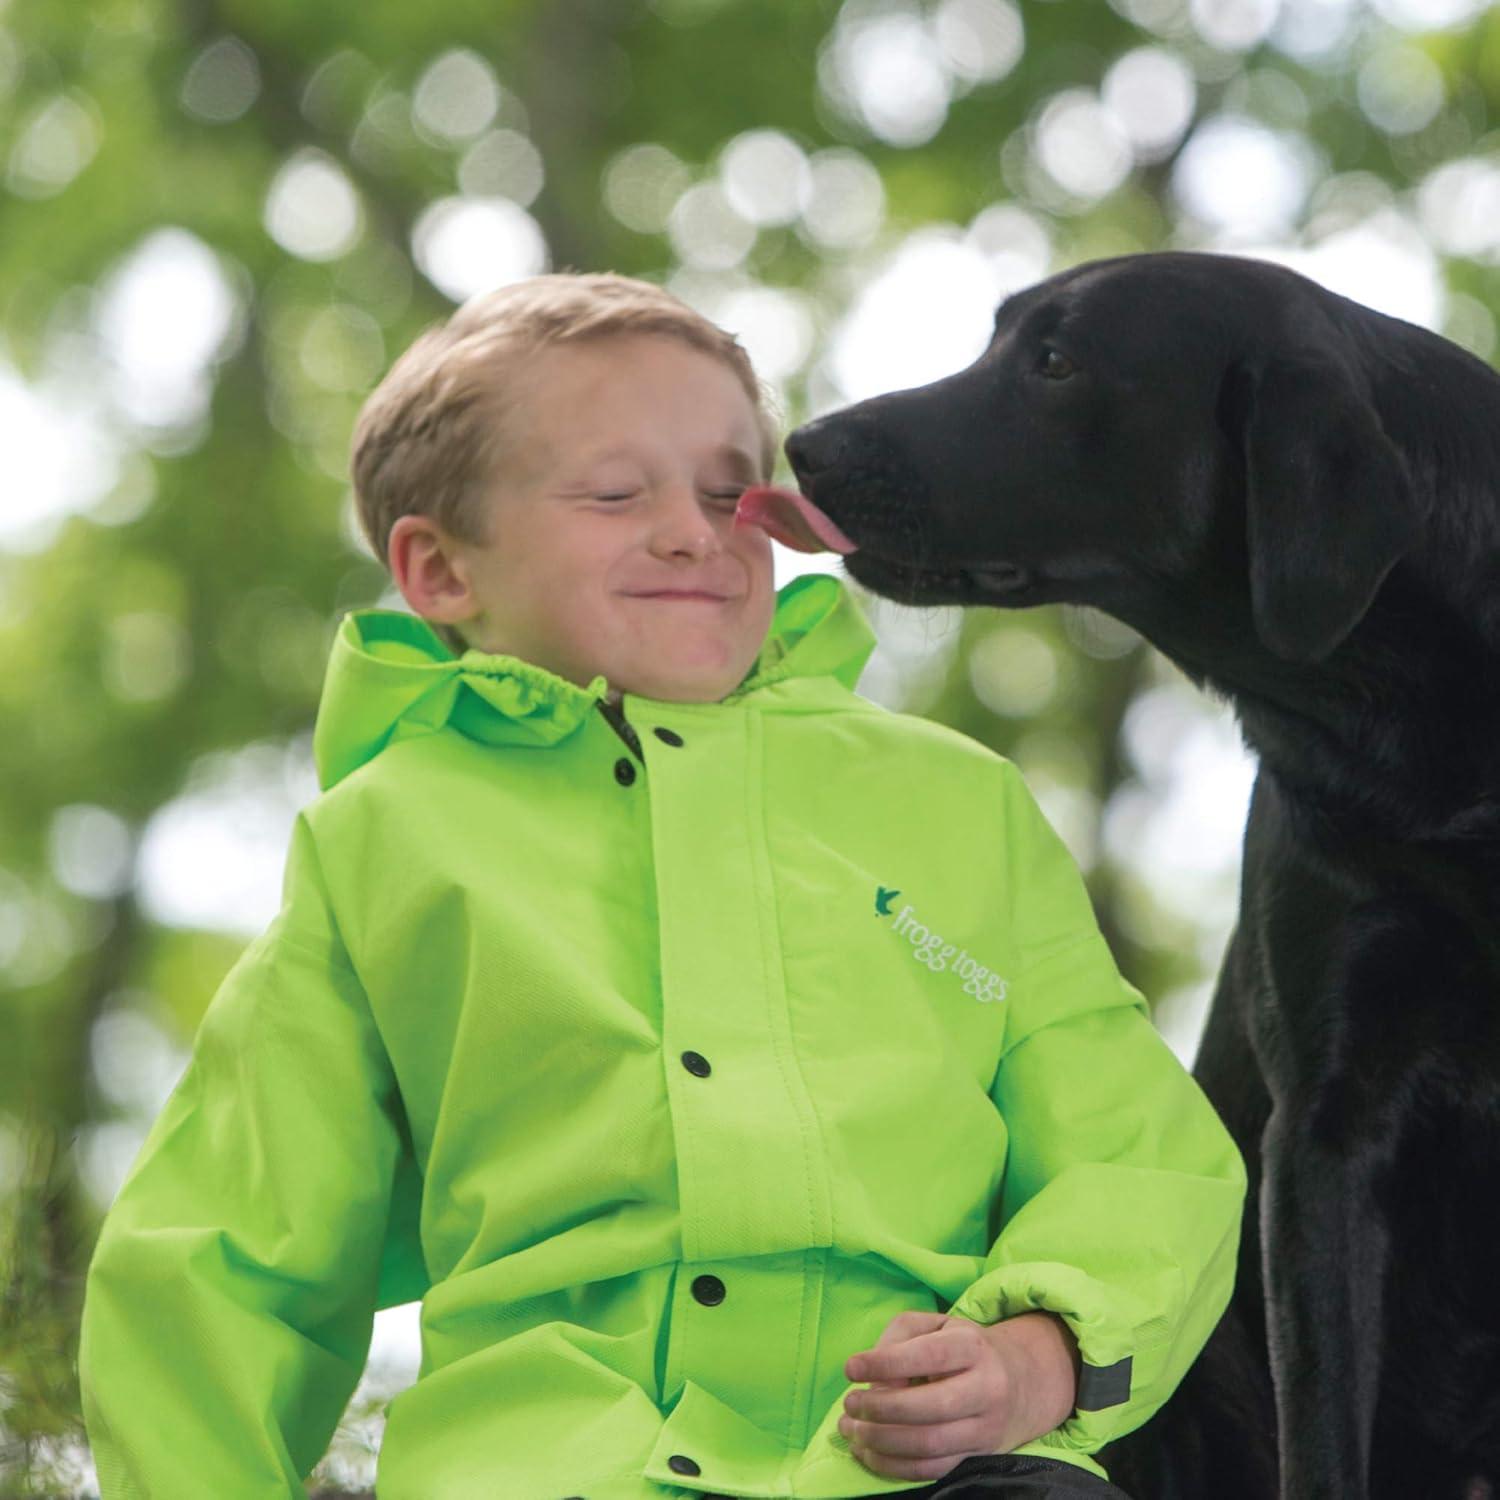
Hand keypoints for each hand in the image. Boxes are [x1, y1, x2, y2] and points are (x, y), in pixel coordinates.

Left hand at [837, 1310, 1080, 1482]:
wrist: (1019, 1382)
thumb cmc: (962, 1348)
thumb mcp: (934, 1325)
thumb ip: (899, 1339)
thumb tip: (874, 1378)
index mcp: (973, 1346)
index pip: (928, 1355)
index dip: (885, 1363)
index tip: (851, 1368)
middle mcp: (986, 1388)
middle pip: (930, 1407)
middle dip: (880, 1408)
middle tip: (849, 1404)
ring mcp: (985, 1428)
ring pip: (929, 1444)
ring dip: (881, 1441)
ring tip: (851, 1430)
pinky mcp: (978, 1457)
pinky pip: (932, 1470)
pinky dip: (893, 1466)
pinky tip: (868, 1453)